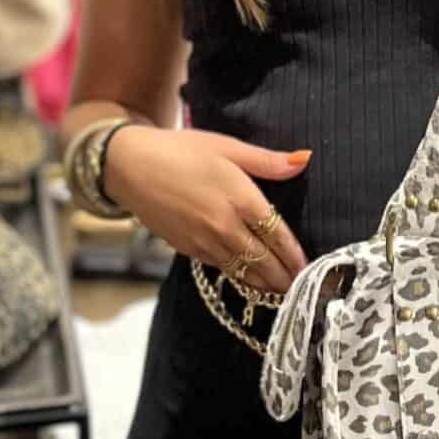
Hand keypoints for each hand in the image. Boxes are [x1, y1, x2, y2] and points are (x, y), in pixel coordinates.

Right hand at [102, 123, 308, 294]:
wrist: (129, 166)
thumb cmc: (180, 150)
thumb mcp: (227, 147)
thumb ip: (267, 161)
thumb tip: (304, 160)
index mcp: (240, 199)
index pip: (278, 235)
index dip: (295, 255)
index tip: (309, 267)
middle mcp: (225, 226)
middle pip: (264, 261)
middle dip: (284, 277)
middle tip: (303, 287)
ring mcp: (205, 241)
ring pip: (244, 271)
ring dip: (265, 283)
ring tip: (282, 292)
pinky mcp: (188, 249)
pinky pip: (222, 268)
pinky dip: (241, 277)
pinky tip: (250, 278)